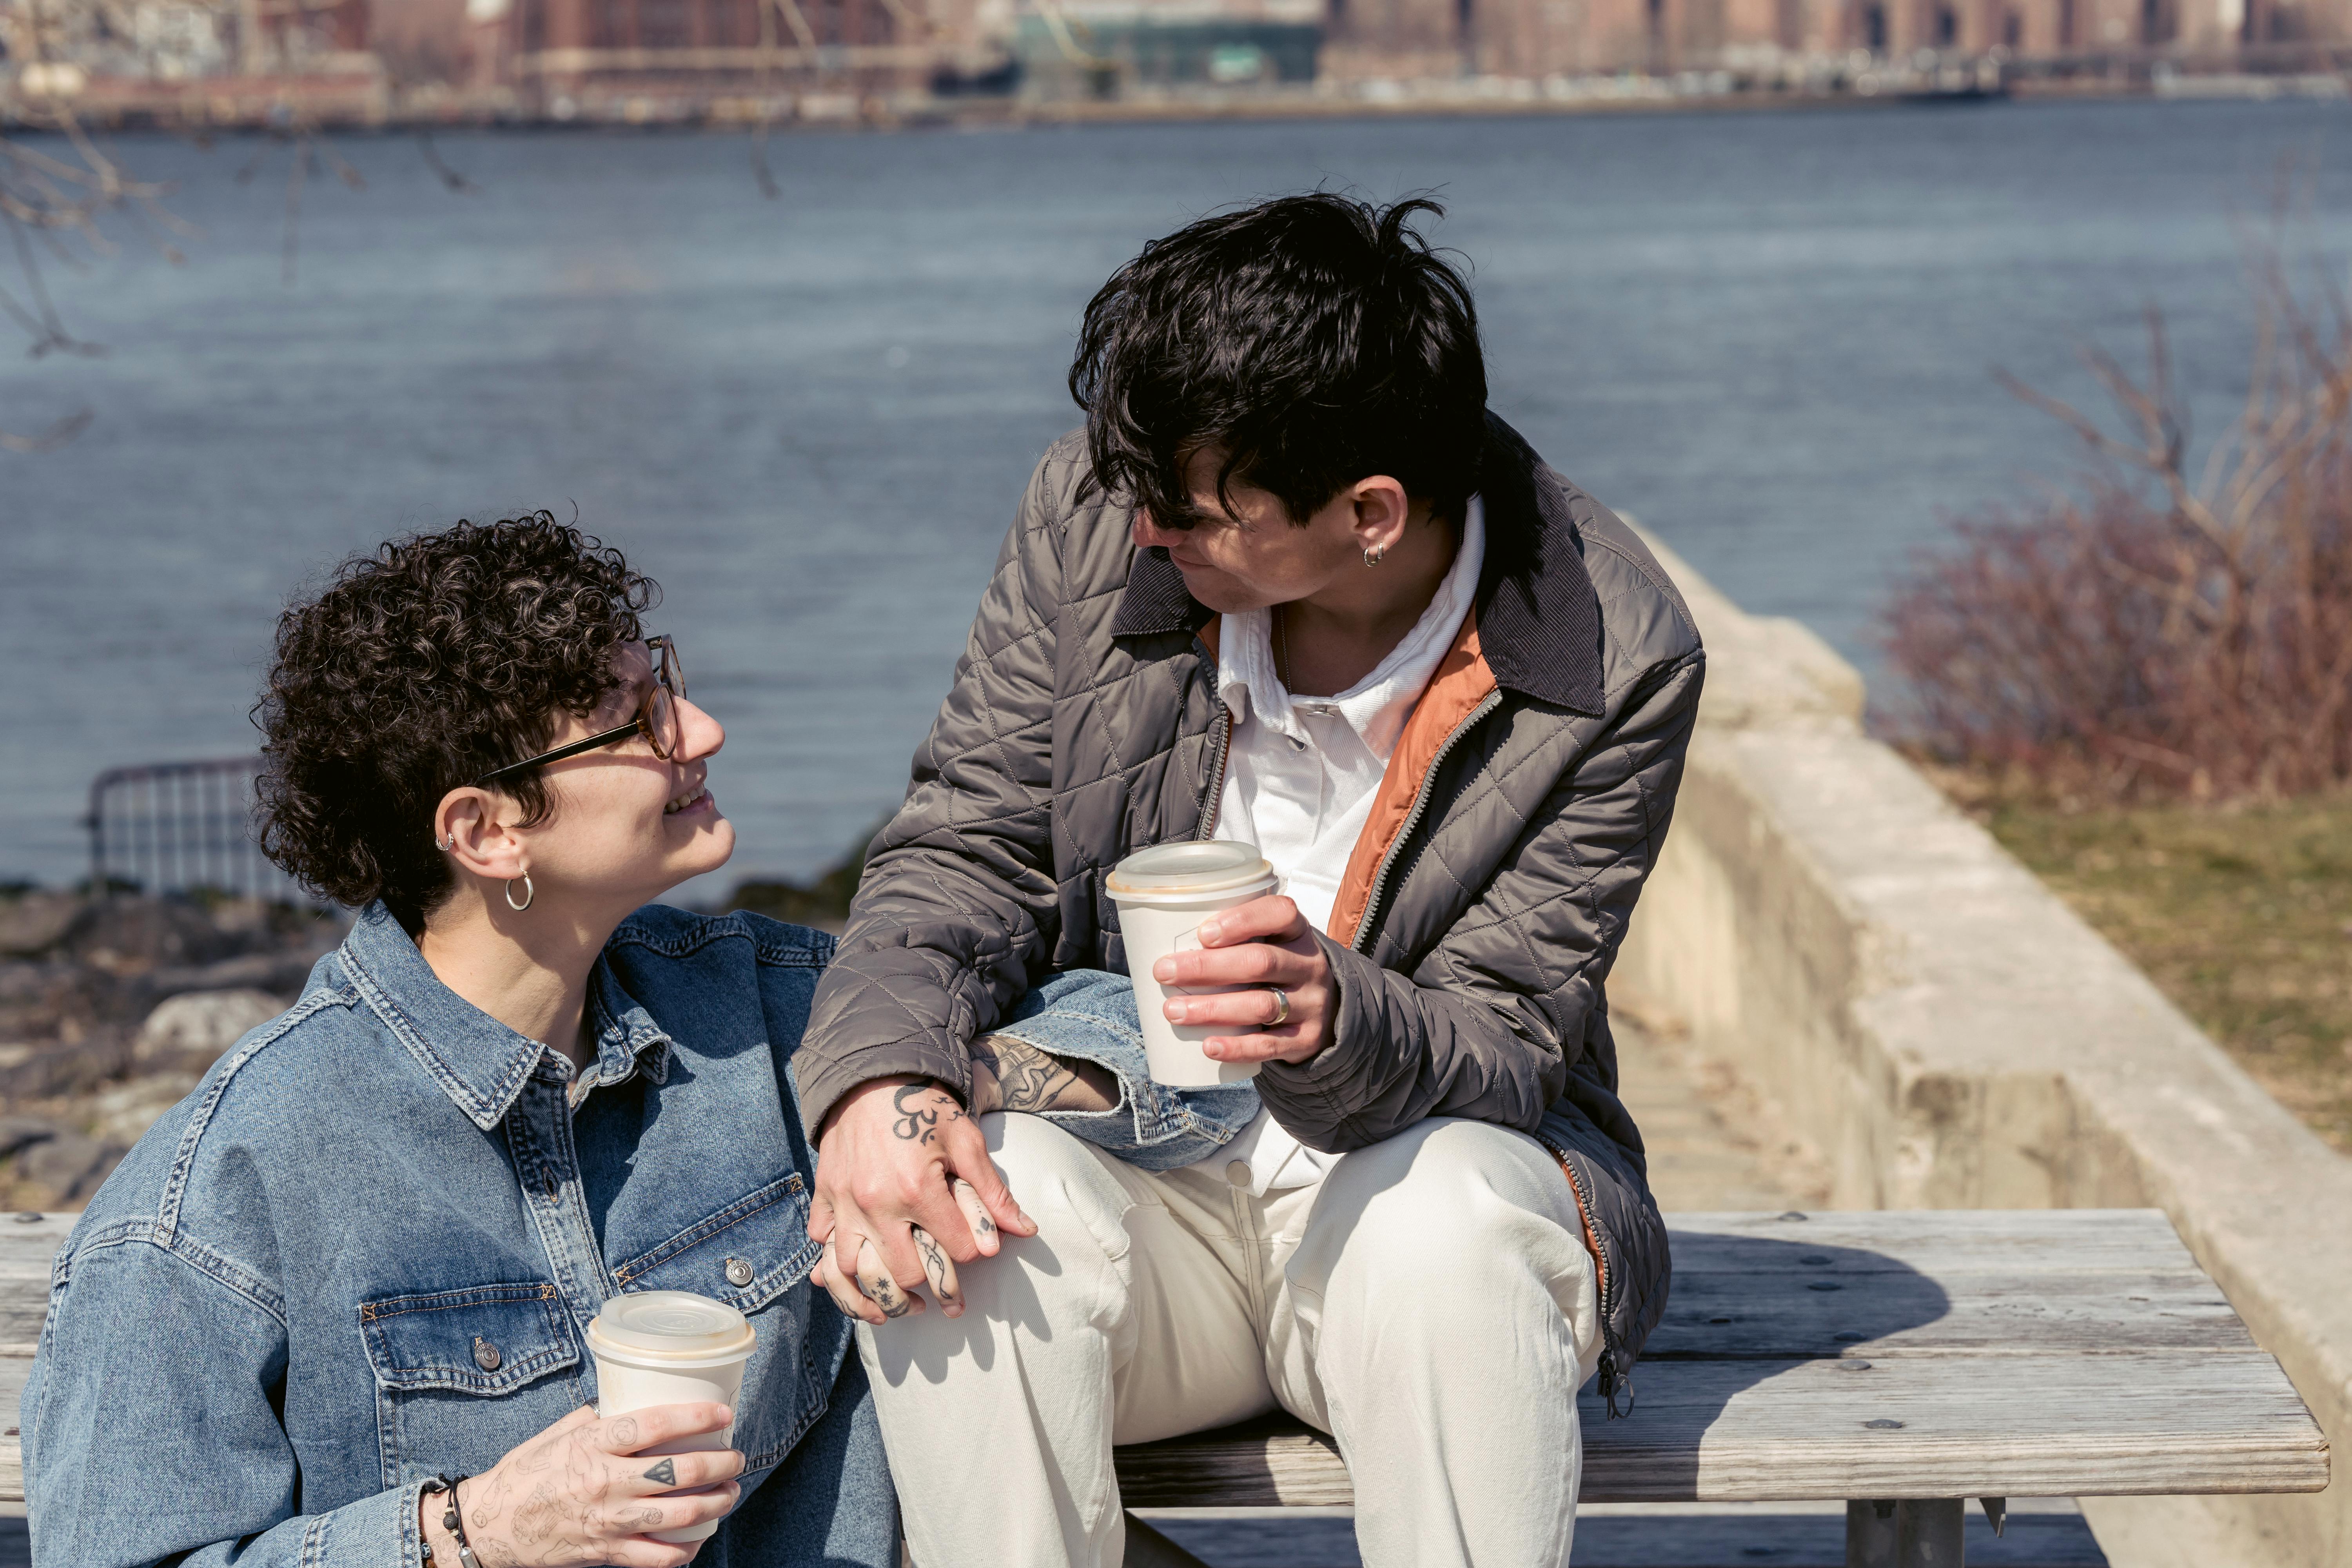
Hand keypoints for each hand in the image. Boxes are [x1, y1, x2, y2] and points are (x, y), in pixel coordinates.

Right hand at [430, 1402, 743, 1566]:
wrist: (488, 1527)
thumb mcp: (557, 1433)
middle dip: (721, 1463)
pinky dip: (686, 1549)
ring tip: (730, 1491)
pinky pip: (658, 1557)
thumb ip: (597, 1417)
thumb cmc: (524, 1473)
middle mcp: (605, 1483)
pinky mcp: (606, 1553)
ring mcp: (608, 1522)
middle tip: (736, 1457)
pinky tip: (699, 1536)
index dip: (696, 1417)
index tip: (724, 1414)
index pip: (654, 1425)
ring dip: (716, 1503)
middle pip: (680, 1471)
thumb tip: (629, 1396)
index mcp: (592, 1445)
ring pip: (680, 1514)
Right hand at [807, 1078, 1033, 1327]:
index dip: (971, 1253)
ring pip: (855, 1271)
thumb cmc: (923, 1106)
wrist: (871, 1076)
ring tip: (900, 1300)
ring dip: (879, 1288)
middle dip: (929, 1285)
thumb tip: (1026, 1230)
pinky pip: (822, 1244)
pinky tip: (858, 1265)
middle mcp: (877, 1204)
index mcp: (918, 1190)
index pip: (955, 1250)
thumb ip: (992, 1192)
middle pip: (905, 1273)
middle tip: (942, 1292)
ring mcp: (845, 1202)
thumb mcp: (966, 1141)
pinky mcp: (823, 1196)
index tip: (974, 1249)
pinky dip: (835, 1261)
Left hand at [1151, 893, 1334, 1066]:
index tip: (1202, 933)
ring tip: (1173, 1011)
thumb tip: (1161, 943)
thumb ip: (1234, 940)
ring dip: (1212, 1008)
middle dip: (1207, 967)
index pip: (1280, 913)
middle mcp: (1309, 965)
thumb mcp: (1271, 944)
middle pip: (1260, 961)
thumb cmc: (1277, 971)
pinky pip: (1271, 1045)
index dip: (1242, 920)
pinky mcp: (1306, 1039)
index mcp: (1297, 932)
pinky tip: (1209, 1046)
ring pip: (1261, 1004)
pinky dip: (1238, 1047)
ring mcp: (1311, 1003)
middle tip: (1163, 971)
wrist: (1328, 1013)